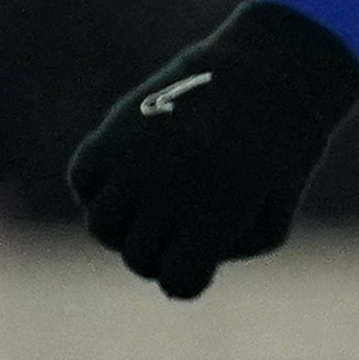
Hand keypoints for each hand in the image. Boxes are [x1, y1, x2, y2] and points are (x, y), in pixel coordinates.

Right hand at [66, 0, 358, 299]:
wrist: (264, 77)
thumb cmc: (277, 156)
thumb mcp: (272, 215)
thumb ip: (222, 251)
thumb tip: (168, 266)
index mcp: (219, 211)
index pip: (177, 282)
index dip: (185, 279)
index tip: (197, 259)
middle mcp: (172, 187)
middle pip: (137, 258)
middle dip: (158, 254)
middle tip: (181, 227)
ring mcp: (137, 159)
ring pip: (101, 227)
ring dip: (125, 227)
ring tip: (153, 206)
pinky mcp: (112, 132)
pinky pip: (81, 182)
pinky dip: (98, 189)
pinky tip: (131, 176)